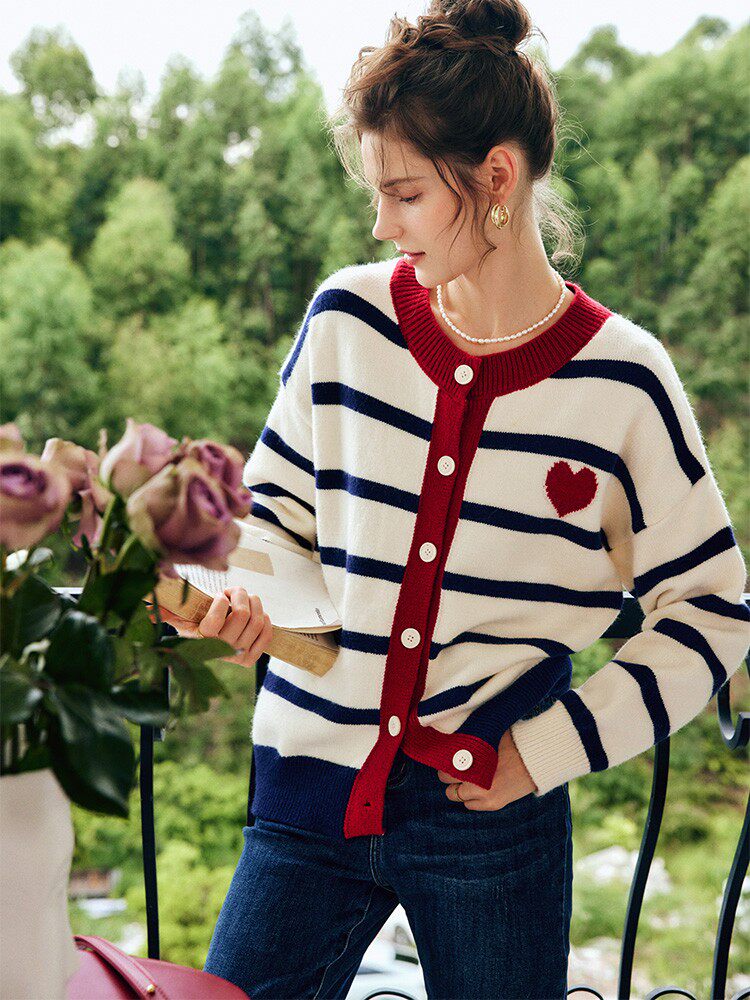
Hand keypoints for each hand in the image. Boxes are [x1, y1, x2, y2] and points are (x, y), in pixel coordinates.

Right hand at [152, 587, 273, 669]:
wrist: (208, 646)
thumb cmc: (194, 625)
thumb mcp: (178, 617)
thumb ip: (165, 611)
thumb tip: (149, 609)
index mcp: (201, 639)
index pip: (218, 617)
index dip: (222, 600)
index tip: (219, 596)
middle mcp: (220, 649)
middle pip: (242, 614)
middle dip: (240, 594)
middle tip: (234, 591)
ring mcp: (236, 655)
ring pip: (257, 620)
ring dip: (254, 602)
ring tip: (245, 598)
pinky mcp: (250, 657)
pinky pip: (266, 634)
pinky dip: (266, 618)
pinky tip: (257, 612)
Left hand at [437, 728, 537, 809]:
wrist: (536, 760)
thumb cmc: (512, 743)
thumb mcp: (487, 737)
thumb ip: (468, 742)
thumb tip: (450, 740)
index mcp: (471, 757)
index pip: (444, 764)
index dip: (444, 761)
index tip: (447, 759)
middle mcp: (474, 777)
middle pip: (445, 779)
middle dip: (449, 774)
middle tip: (457, 769)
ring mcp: (483, 794)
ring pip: (454, 795)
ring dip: (458, 788)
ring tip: (468, 780)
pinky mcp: (492, 804)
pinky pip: (469, 805)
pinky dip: (471, 799)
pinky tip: (479, 788)